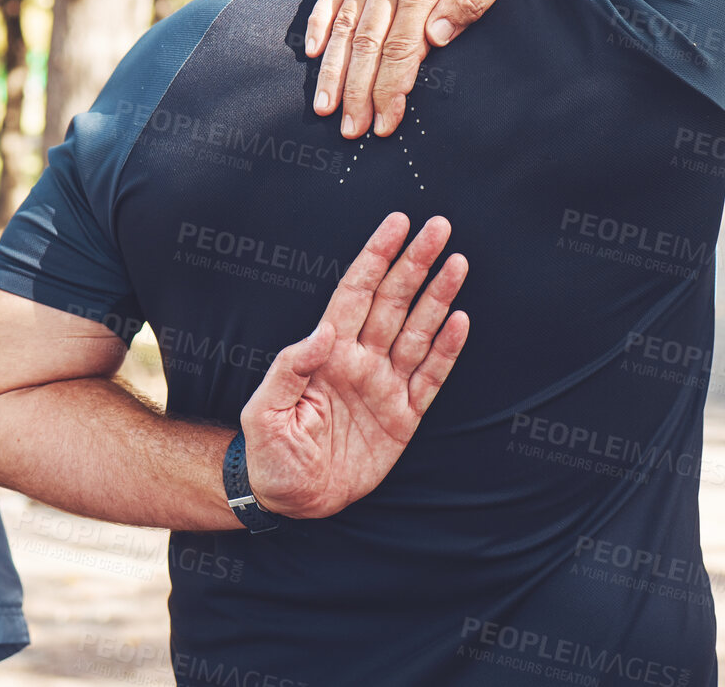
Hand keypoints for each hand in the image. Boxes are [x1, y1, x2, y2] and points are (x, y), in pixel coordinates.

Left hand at [239, 213, 468, 519]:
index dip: (376, 257)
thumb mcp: (264, 411)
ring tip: (457, 263)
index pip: (356, 293)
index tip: (397, 224)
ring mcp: (384, 387)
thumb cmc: (269, 452)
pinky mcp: (403, 417)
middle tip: (439, 227)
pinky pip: (431, 378)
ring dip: (438, 298)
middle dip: (415, 263)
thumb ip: (288, 368)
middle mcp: (360, 361)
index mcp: (327, 354)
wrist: (290, 500)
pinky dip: (447, 350)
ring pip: (418, 332)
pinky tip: (460, 321)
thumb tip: (321, 331)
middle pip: (393, 302)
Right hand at [305, 0, 524, 138]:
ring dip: (333, 70)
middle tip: (350, 132)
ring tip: (325, 107)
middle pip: (366, 45)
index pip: (401, 49)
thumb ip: (473, 0)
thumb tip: (435, 41)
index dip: (390, 91)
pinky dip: (319, 25)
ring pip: (342, 25)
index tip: (384, 125)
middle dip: (357, 93)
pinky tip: (313, 54)